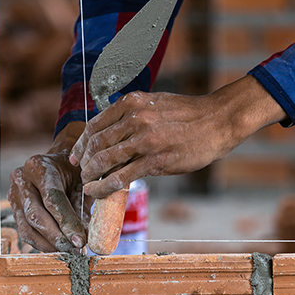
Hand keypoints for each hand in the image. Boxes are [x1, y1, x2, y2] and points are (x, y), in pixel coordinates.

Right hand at [8, 122, 90, 251]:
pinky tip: (58, 249)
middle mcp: (21, 179)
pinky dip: (42, 244)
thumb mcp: (81, 182)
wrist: (57, 164)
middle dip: (56, 237)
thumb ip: (82, 207)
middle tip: (75, 250)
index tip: (81, 241)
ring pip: (27, 229)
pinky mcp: (13, 209)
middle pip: (36, 216)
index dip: (67, 222)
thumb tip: (85, 238)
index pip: (52, 198)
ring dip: (49, 245)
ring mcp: (13, 195)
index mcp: (39, 166)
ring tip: (68, 252)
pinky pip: (25, 232)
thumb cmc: (73, 172)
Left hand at [70, 75, 286, 198]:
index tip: (76, 155)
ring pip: (105, 161)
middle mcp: (134, 118)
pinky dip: (105, 187)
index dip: (81, 144)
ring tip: (88, 184)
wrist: (218, 121)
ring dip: (91, 175)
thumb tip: (113, 134)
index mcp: (132, 103)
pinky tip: (99, 192)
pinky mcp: (156, 160)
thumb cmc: (189, 115)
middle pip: (96, 144)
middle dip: (84, 162)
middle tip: (82, 173)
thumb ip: (133, 115)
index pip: (95, 125)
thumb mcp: (155, 104)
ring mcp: (145, 140)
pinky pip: (122, 176)